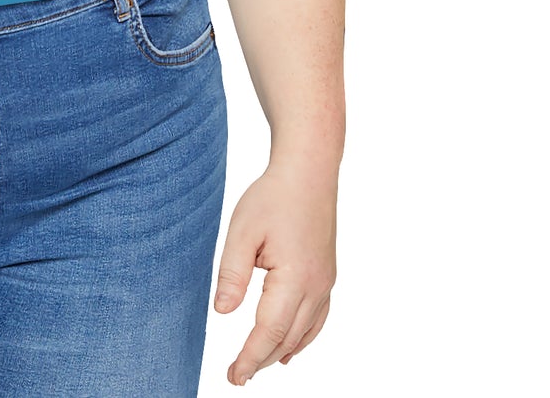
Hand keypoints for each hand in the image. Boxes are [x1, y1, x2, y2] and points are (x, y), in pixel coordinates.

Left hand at [213, 156, 337, 384]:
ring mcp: (326, 282)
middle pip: (288, 338)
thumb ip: (232, 274)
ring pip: (305, 332)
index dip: (250, 357)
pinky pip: (317, 318)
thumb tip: (222, 312)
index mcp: (296, 279)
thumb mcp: (242, 231)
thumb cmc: (273, 197)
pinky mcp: (326, 275)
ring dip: (281, 351)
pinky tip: (290, 347)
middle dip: (262, 359)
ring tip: (257, 365)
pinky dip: (302, 338)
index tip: (234, 377)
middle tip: (237, 376)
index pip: (270, 332)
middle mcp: (317, 287)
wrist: (309, 172)